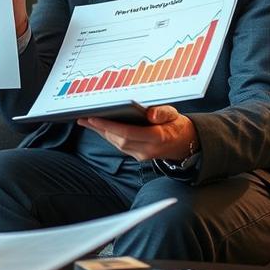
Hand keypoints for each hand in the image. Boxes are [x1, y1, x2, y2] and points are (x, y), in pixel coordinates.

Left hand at [76, 105, 197, 161]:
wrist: (186, 144)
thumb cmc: (177, 126)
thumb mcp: (175, 115)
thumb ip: (163, 113)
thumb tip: (150, 114)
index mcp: (158, 137)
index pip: (129, 133)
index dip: (110, 126)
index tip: (95, 118)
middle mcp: (148, 149)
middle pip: (119, 140)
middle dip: (100, 129)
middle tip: (84, 118)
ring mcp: (142, 155)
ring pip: (117, 144)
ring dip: (101, 133)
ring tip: (86, 121)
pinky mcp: (138, 156)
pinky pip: (120, 146)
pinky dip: (108, 136)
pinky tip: (98, 128)